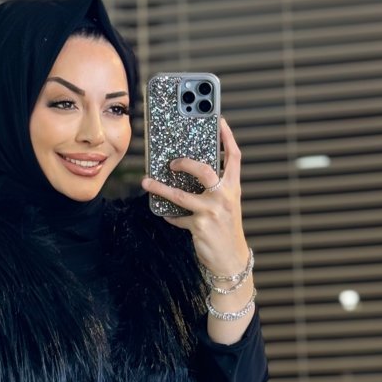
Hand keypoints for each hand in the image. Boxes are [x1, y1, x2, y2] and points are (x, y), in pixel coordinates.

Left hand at [141, 116, 250, 275]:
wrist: (231, 260)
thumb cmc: (227, 230)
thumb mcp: (227, 205)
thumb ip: (215, 189)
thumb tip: (192, 173)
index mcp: (233, 188)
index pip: (233, 158)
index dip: (227, 138)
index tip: (219, 121)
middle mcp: (224, 197)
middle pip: (205, 171)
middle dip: (186, 163)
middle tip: (172, 162)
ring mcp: (212, 212)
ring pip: (181, 195)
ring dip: (160, 188)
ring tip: (147, 182)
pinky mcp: (199, 226)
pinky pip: (178, 217)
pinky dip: (170, 215)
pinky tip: (165, 213)